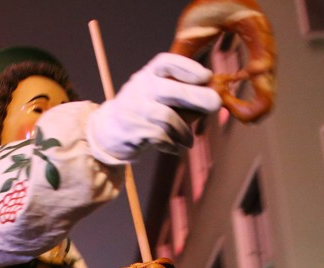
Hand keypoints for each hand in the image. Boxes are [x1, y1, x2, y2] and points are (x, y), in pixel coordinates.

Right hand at [87, 53, 221, 164]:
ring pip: (167, 117)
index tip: (207, 76)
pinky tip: (176, 148)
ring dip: (184, 131)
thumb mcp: (160, 95)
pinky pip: (159, 136)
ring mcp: (134, 107)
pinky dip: (172, 144)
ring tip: (188, 140)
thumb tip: (215, 99)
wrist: (108, 130)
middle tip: (215, 104)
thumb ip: (184, 95)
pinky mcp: (131, 129)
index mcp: (150, 73)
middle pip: (170, 90)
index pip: (167, 63)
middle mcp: (140, 87)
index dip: (188, 68)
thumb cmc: (144, 110)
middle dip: (196, 96)